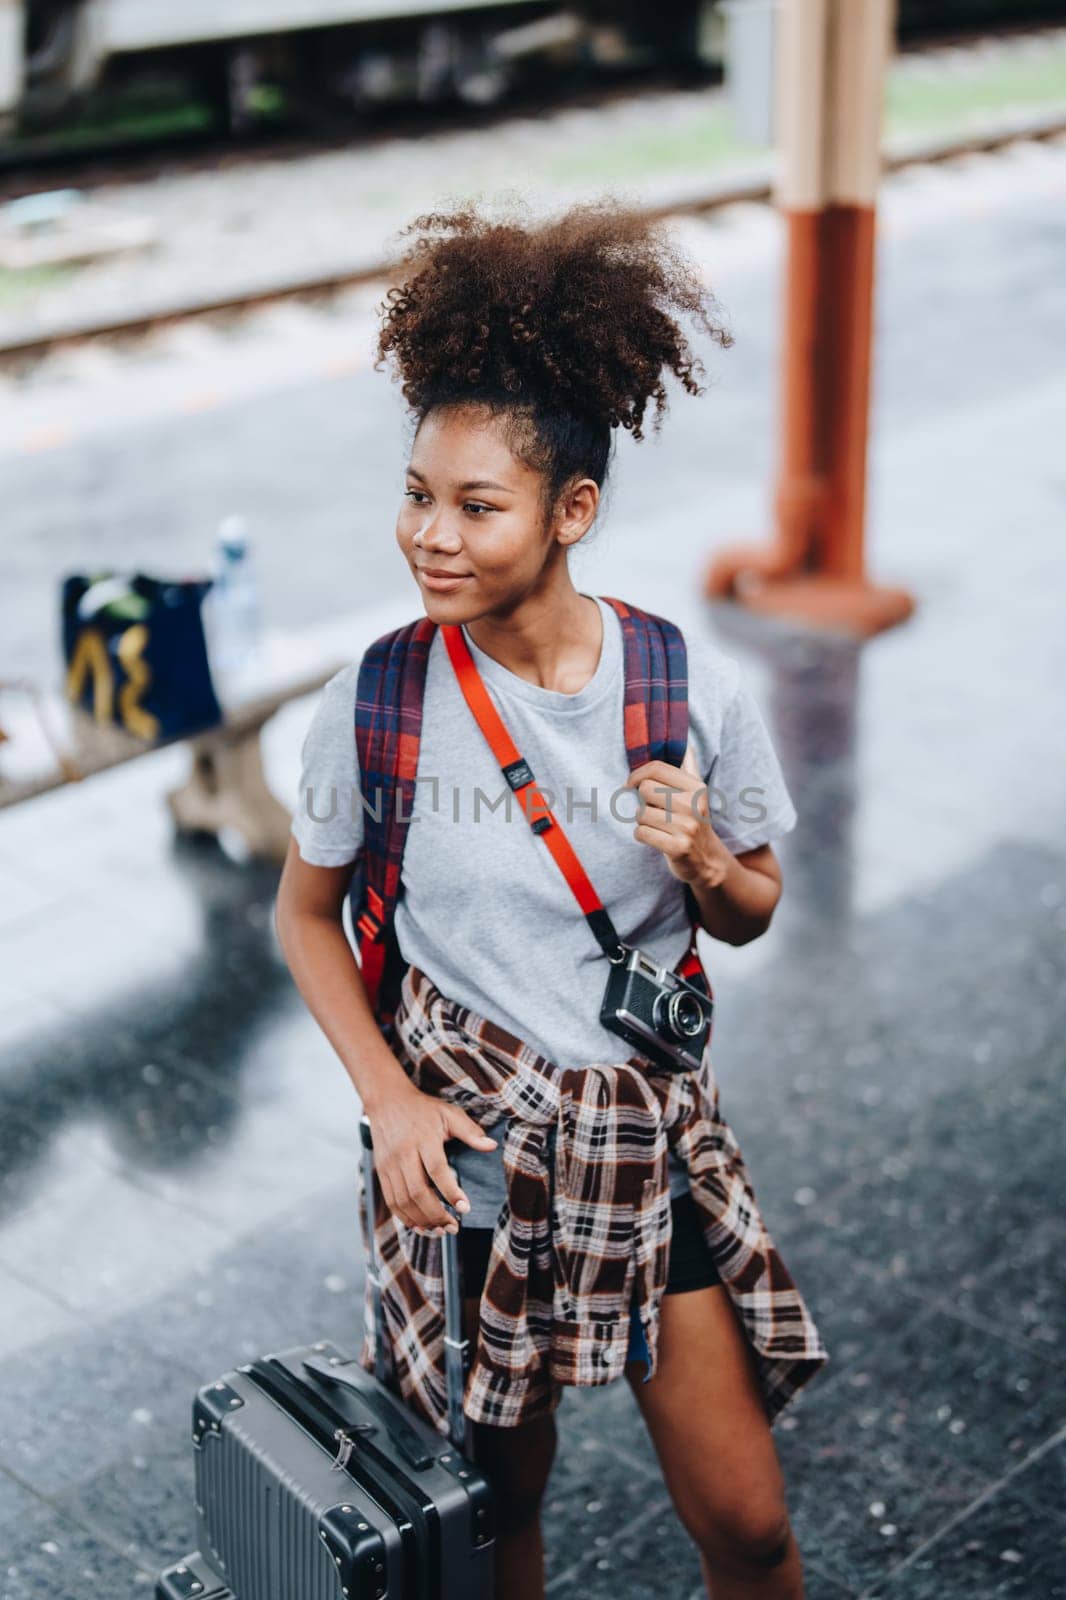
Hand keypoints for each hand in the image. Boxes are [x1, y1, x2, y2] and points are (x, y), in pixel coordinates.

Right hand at [367, 1086, 496, 1234]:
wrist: (386, 1100)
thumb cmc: (421, 1109)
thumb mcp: (448, 1113)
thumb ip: (470, 1131)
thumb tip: (491, 1145)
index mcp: (423, 1139)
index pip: (437, 1170)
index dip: (450, 1191)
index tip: (464, 1208)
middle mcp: (404, 1154)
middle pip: (417, 1191)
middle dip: (436, 1215)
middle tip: (453, 1227)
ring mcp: (390, 1165)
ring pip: (403, 1200)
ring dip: (421, 1220)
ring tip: (439, 1231)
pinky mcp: (382, 1172)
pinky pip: (391, 1200)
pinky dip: (404, 1217)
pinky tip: (419, 1225)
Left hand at [625, 742, 732, 889]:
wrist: (708, 860)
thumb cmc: (694, 822)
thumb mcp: (697, 795)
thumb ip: (690, 769)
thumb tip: (688, 746)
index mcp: (697, 787)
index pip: (656, 769)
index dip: (636, 774)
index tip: (630, 784)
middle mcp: (694, 804)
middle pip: (645, 790)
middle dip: (644, 802)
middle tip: (656, 813)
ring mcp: (688, 827)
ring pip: (640, 813)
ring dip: (643, 822)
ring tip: (659, 827)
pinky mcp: (678, 847)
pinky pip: (641, 833)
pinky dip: (642, 836)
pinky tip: (656, 839)